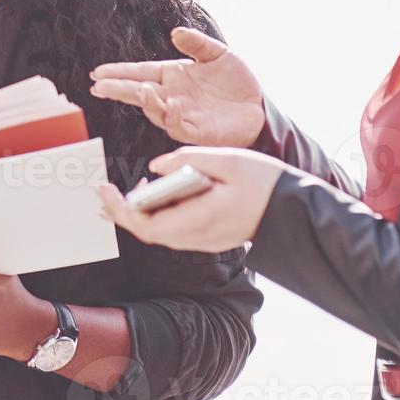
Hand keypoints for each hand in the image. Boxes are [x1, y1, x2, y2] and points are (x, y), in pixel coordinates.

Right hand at [90, 26, 265, 147]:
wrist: (259, 106)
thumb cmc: (236, 82)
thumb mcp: (218, 53)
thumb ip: (197, 43)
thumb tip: (176, 33)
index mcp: (172, 76)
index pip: (139, 73)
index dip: (118, 73)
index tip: (98, 72)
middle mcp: (171, 95)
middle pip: (138, 93)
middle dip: (117, 90)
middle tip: (99, 87)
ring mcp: (182, 114)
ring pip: (154, 111)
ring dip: (146, 102)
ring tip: (141, 91)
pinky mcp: (196, 130)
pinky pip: (178, 126)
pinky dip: (172, 116)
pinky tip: (172, 104)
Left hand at [97, 147, 286, 251]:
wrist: (296, 211)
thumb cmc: (265, 183)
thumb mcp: (228, 159)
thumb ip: (189, 159)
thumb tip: (157, 167)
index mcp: (199, 219)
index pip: (147, 226)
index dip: (120, 211)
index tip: (105, 191)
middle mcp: (198, 236)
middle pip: (148, 232)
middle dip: (121, 213)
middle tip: (104, 192)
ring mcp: (204, 240)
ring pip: (159, 233)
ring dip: (138, 214)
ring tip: (124, 193)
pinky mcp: (209, 236)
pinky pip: (173, 230)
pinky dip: (155, 215)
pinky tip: (152, 197)